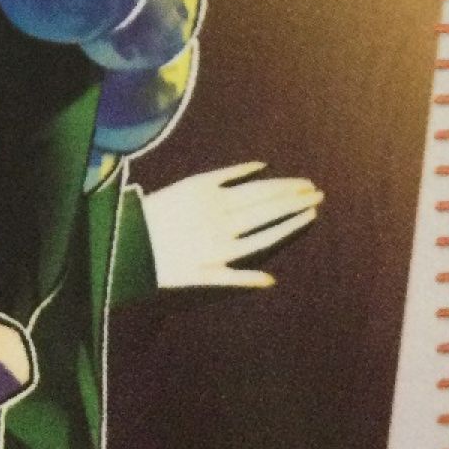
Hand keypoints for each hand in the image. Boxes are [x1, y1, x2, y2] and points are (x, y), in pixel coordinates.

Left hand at [142, 160, 322, 289]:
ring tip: (300, 182)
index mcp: (229, 247)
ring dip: (280, 186)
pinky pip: (228, 173)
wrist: (132, 242)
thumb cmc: (168, 266)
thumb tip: (272, 282)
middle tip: (317, 191)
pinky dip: (246, 169)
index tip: (312, 212)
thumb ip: (239, 279)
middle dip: (295, 199)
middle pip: (269, 208)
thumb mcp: (204, 280)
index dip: (293, 222)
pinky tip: (263, 166)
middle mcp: (226, 222)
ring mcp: (213, 200)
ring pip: (255, 191)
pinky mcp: (197, 184)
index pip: (270, 232)